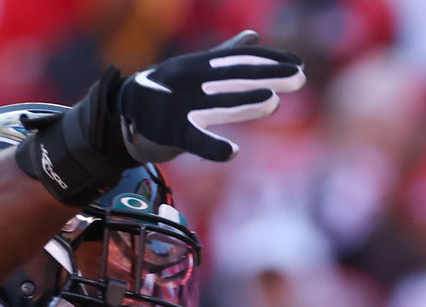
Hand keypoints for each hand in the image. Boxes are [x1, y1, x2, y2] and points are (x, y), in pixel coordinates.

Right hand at [118, 30, 305, 162]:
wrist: (125, 111)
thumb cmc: (168, 90)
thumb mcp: (197, 68)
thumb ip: (226, 54)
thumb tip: (254, 36)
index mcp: (200, 66)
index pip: (240, 60)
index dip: (269, 61)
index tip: (297, 64)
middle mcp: (191, 81)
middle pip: (235, 78)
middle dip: (268, 77)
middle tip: (299, 79)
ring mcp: (180, 105)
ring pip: (217, 104)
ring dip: (245, 103)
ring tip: (273, 101)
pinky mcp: (170, 132)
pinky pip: (194, 141)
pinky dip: (212, 147)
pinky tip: (232, 152)